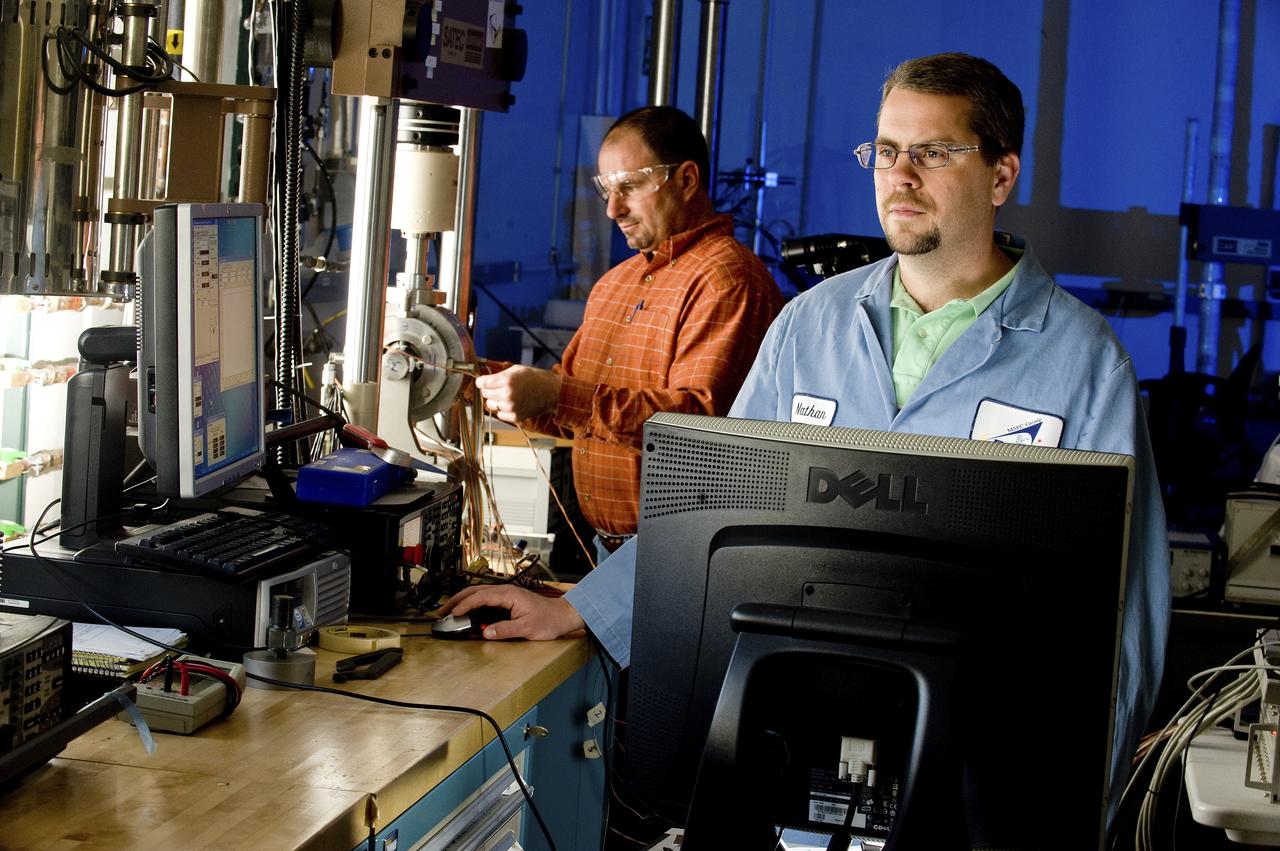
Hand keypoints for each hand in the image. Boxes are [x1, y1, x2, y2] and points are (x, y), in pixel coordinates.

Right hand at [439, 585, 585, 640]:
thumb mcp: (527, 629)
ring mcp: (506, 594)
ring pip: (478, 594)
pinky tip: (466, 611)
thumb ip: (506, 630)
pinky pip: (485, 599)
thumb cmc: (549, 620)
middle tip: (441, 612)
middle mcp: (505, 591)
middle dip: (456, 601)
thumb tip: (487, 633)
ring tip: (449, 611)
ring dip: (462, 601)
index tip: (453, 614)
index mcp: (509, 594)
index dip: (464, 605)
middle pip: (474, 592)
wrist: (562, 615)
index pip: (480, 597)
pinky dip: (472, 604)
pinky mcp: (507, 600)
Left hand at [474, 365, 561, 422]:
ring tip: (506, 395)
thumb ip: (499, 375)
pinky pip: (499, 414)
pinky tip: (512, 403)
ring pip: (490, 405)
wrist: (552, 392)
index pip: (482, 383)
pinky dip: (502, 409)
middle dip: (489, 390)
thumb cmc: (536, 379)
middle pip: (485, 394)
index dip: (481, 381)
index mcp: (507, 380)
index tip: (483, 381)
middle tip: (498, 387)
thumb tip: (484, 380)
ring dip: (495, 400)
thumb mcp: (516, 369)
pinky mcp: (515, 416)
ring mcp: (511, 407)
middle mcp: (508, 394)